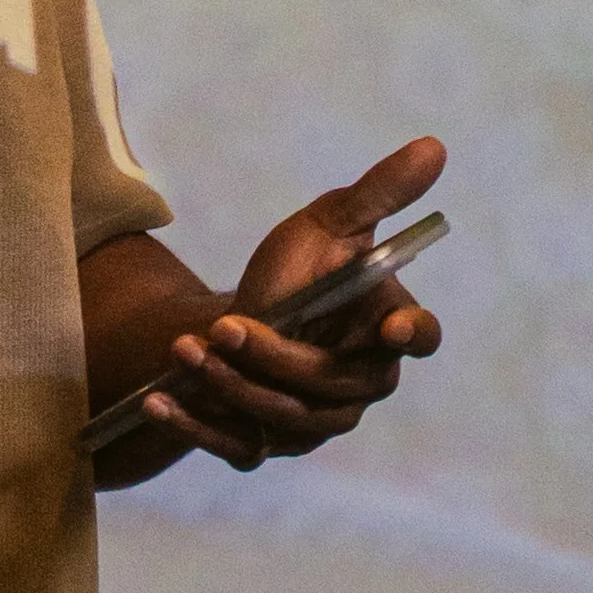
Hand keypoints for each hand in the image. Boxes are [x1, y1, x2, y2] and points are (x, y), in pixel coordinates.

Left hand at [137, 137, 445, 472]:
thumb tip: (434, 145)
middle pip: (334, 386)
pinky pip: (235, 446)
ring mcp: (314, 422)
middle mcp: (359, 385)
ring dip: (232, 386)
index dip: (410, 335)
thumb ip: (378, 193)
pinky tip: (158, 403)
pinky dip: (194, 427)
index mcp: (386, 328)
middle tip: (227, 326)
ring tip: (185, 350)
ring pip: (284, 418)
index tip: (393, 326)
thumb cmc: (295, 269)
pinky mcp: (265, 444)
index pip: (418, 338)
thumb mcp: (327, 223)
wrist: (234, 315)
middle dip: (278, 359)